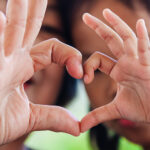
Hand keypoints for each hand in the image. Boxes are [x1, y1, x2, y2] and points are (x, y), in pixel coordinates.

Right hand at [0, 0, 82, 144]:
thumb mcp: (29, 119)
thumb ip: (53, 118)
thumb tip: (77, 128)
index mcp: (23, 65)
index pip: (53, 49)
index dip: (70, 56)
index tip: (80, 73)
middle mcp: (10, 54)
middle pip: (29, 24)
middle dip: (36, 8)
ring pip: (12, 22)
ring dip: (20, 7)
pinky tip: (0, 14)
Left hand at [81, 9, 149, 131]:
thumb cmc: (142, 108)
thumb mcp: (115, 110)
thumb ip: (97, 115)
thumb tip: (79, 126)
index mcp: (118, 70)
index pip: (97, 59)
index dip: (88, 66)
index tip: (85, 80)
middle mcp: (127, 61)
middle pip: (110, 40)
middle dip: (99, 28)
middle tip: (85, 16)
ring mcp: (138, 61)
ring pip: (126, 38)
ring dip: (116, 24)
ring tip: (105, 11)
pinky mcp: (149, 66)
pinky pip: (146, 49)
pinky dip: (144, 37)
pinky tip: (140, 23)